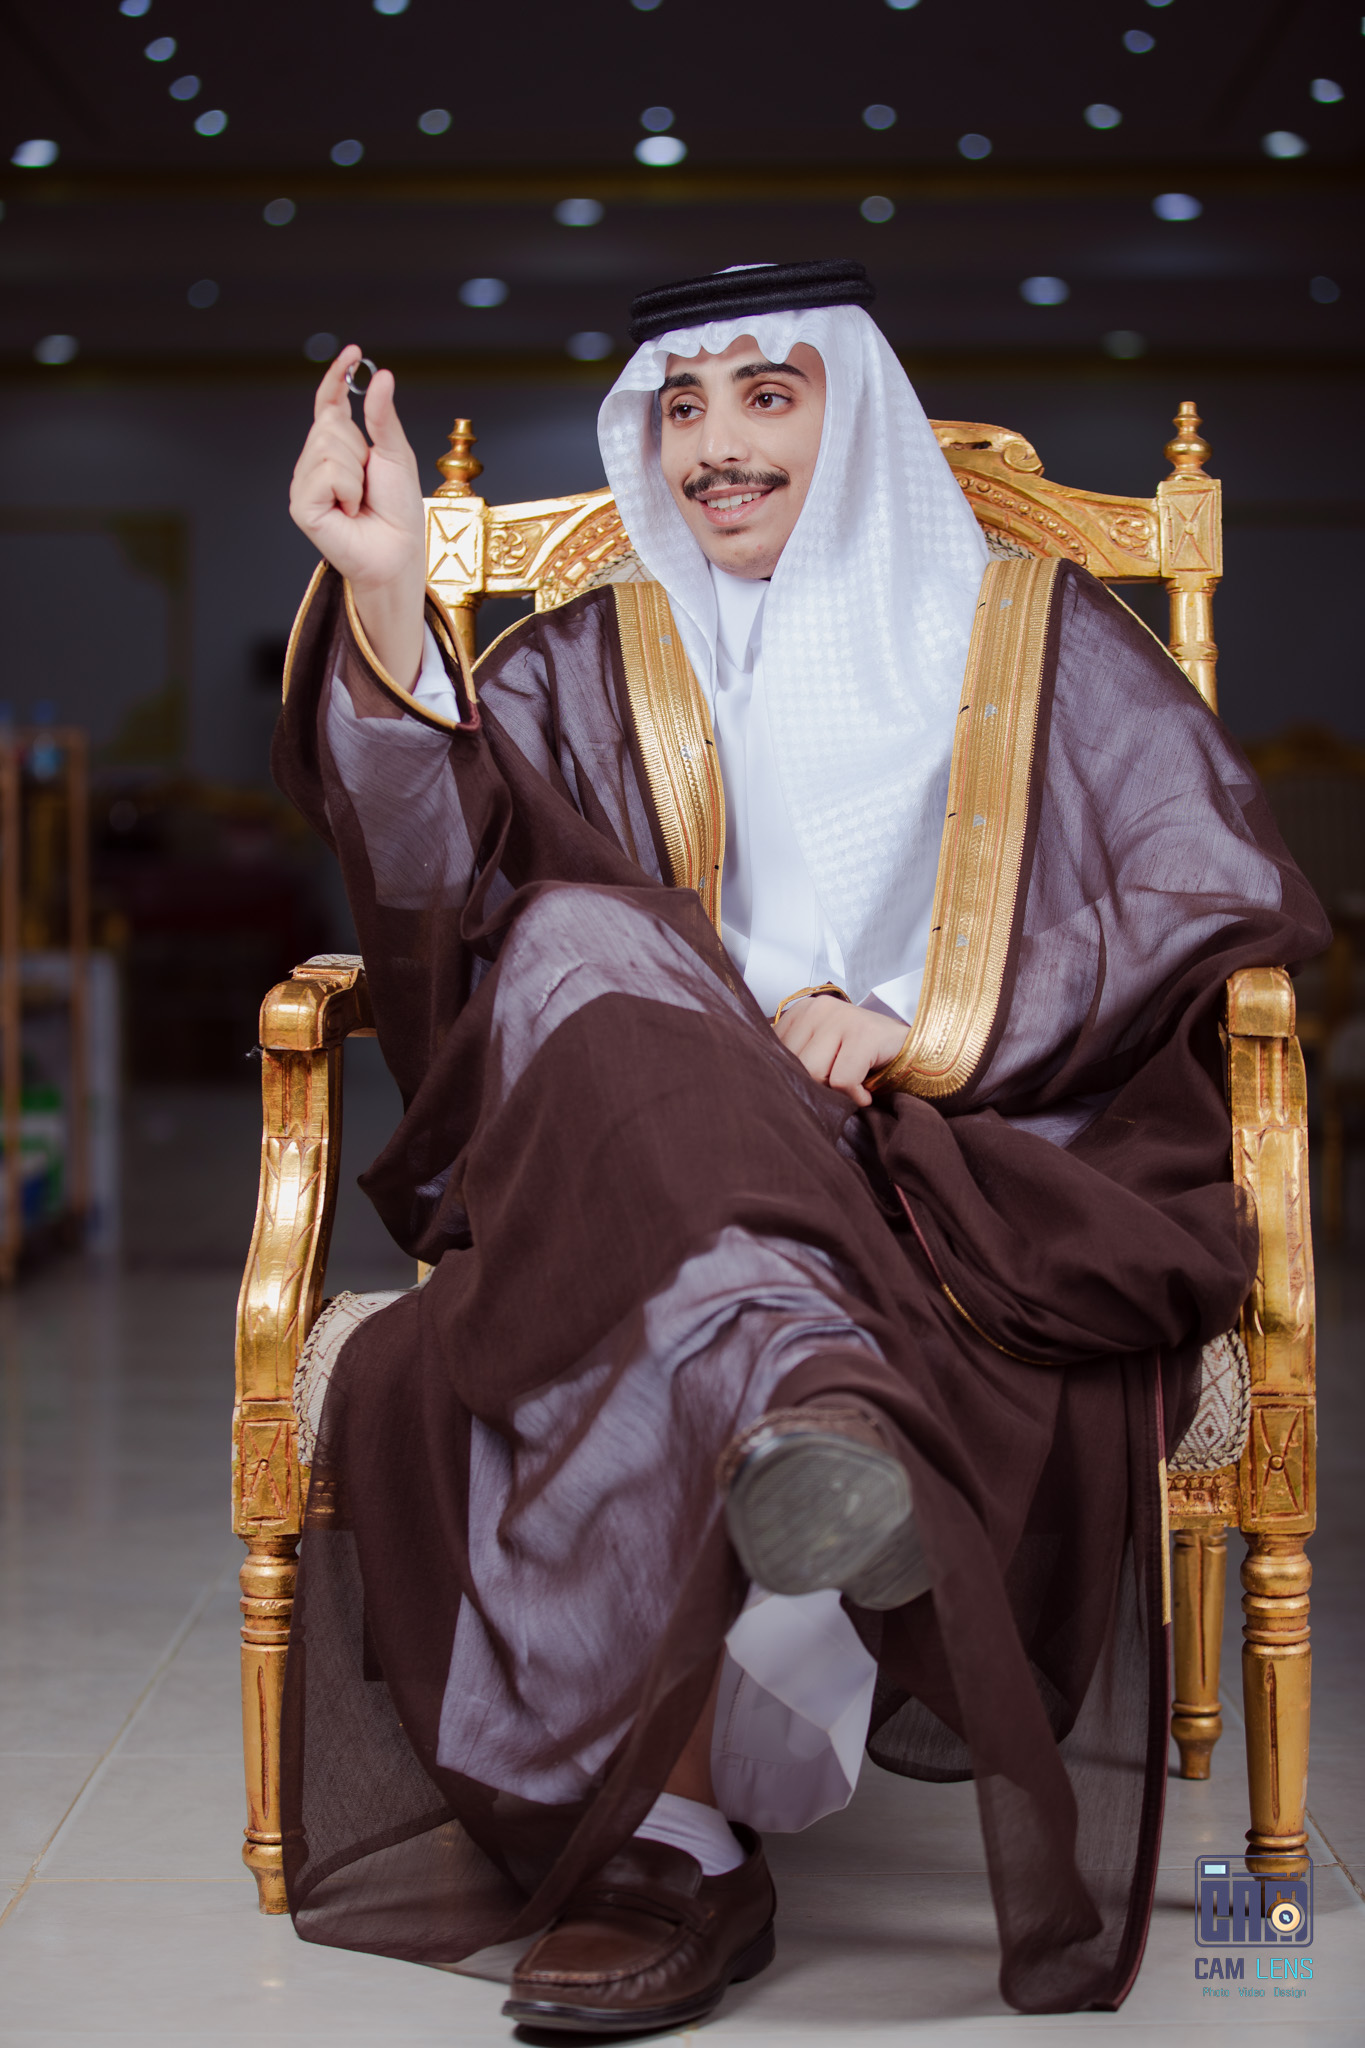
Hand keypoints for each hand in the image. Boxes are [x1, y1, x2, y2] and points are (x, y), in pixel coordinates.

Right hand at [288, 344, 426, 688]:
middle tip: (368, 483)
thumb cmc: (398, 511)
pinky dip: (346, 490)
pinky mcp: (302, 505)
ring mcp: (305, 483)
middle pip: (329, 424)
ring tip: (359, 500)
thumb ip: (382, 418)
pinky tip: (348, 511)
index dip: (337, 377)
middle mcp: (316, 463)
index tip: (353, 352)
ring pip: (327, 447)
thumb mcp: (395, 455)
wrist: (397, 552)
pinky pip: (325, 474)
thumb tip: (380, 375)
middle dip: (358, 449)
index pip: (329, 404)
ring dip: (355, 473)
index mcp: (338, 448)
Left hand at [774, 995, 906, 1106]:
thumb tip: (766, 1083)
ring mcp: (843, 1017)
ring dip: (835, 1091)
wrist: (909, 1050)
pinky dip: (855, 1096)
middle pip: (792, 1066)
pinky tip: (864, 1092)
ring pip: (814, 1073)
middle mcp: (818, 1008)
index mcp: (800, 1011)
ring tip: (851, 1086)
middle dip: (814, 1086)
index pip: (772, 1054)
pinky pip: (843, 1080)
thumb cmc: (860, 1056)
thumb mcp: (818, 1053)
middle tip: (836, 1087)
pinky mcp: (865, 1034)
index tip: (814, 1082)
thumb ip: (793, 1060)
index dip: (792, 1078)